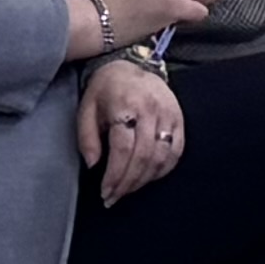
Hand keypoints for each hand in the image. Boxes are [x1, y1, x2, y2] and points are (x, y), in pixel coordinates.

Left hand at [78, 55, 186, 201]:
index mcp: (126, 107)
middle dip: (128, 183)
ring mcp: (168, 113)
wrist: (128, 65)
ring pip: (162, 156)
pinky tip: (149, 177)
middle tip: (114, 197)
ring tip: (129, 189)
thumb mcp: (85, 111)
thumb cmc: (104, 91)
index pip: (124, 150)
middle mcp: (151, 110)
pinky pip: (177, 149)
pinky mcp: (179, 117)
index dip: (114, 176)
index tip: (105, 192)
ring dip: (145, 179)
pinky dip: (164, 168)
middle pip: (144, 156)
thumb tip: (93, 165)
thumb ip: (87, 139)